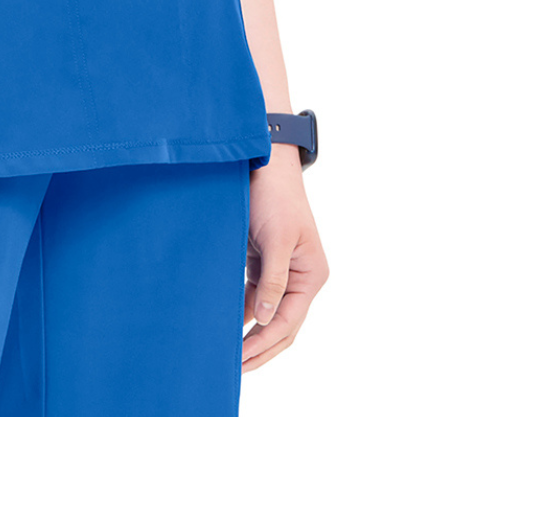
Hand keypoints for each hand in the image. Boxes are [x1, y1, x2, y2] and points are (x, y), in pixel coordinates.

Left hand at [243, 148, 328, 371]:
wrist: (263, 161)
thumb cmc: (274, 195)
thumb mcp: (275, 238)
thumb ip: (272, 281)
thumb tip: (263, 320)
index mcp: (311, 275)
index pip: (288, 322)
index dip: (264, 344)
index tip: (240, 360)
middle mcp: (300, 278)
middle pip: (280, 326)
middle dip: (258, 349)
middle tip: (232, 371)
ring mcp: (281, 272)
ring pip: (265, 315)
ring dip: (248, 335)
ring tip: (224, 356)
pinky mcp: (262, 262)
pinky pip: (252, 296)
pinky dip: (239, 312)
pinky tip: (221, 325)